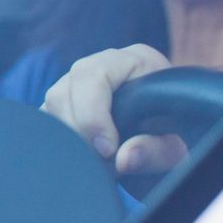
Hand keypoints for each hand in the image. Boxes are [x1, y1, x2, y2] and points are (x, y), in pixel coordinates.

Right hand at [40, 44, 188, 174]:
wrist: (168, 138)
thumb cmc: (175, 136)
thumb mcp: (175, 148)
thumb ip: (154, 151)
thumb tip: (123, 159)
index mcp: (136, 61)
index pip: (95, 74)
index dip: (93, 114)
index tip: (108, 150)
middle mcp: (103, 65)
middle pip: (65, 90)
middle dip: (78, 130)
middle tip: (103, 161)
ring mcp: (80, 82)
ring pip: (51, 105)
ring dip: (68, 138)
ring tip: (99, 161)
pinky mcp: (65, 104)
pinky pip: (47, 120)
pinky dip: (59, 141)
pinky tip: (83, 157)